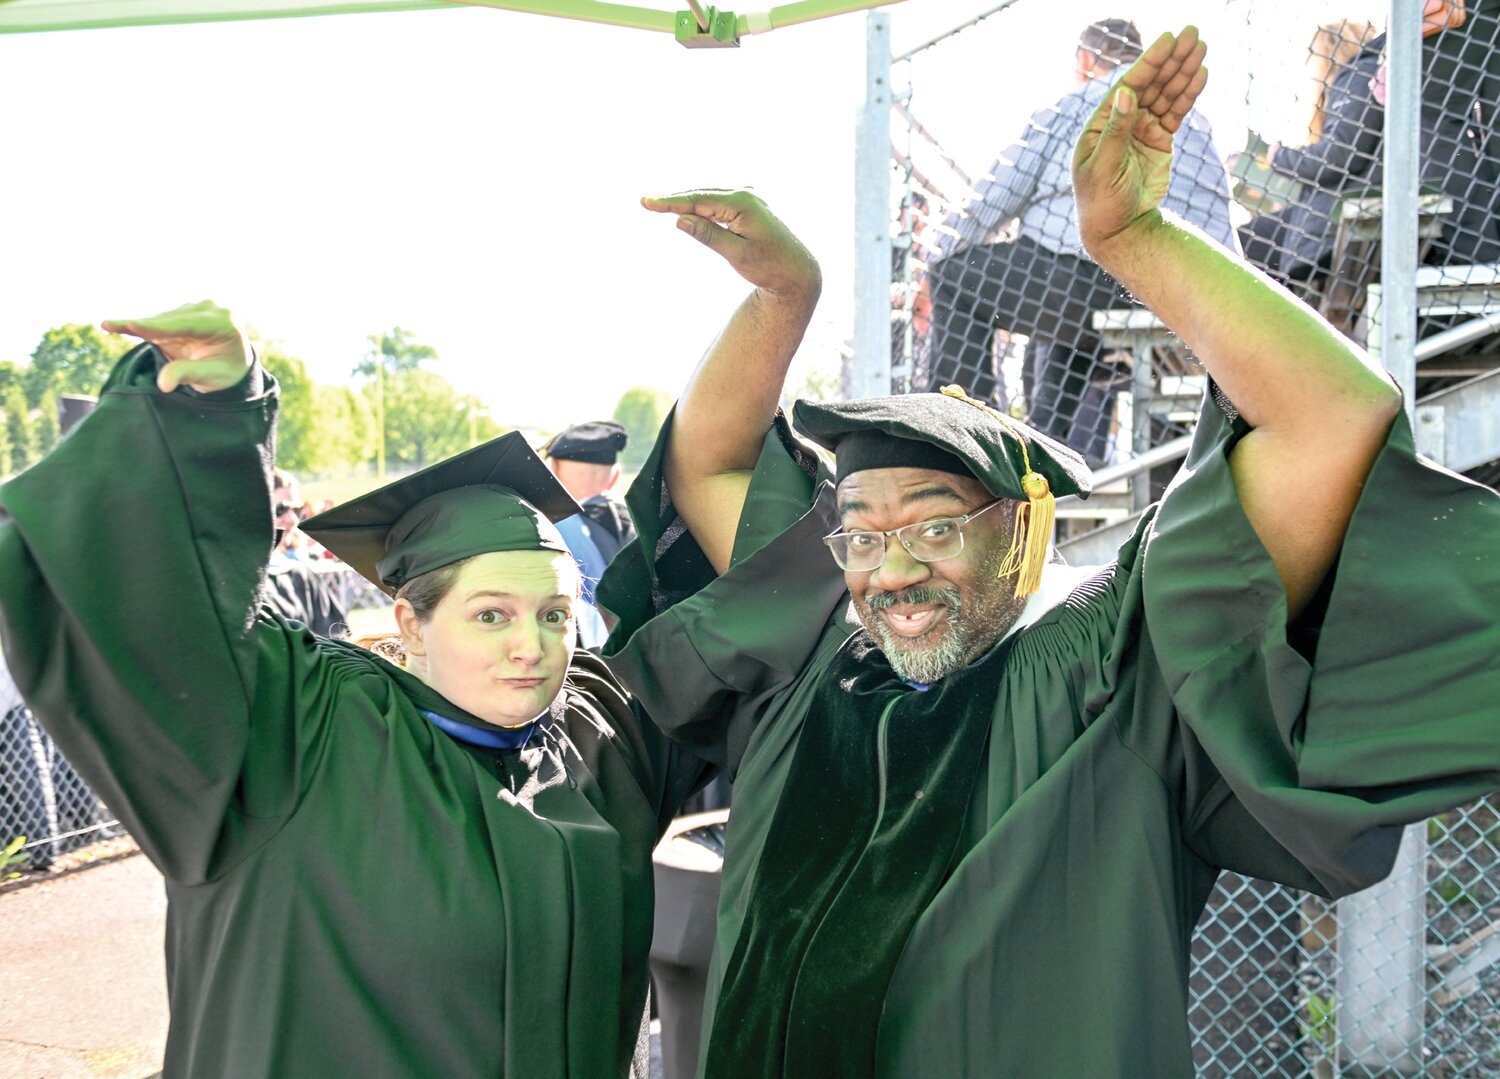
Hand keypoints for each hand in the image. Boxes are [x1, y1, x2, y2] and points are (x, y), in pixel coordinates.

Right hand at [101, 301, 251, 393]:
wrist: (235, 361)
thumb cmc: (226, 371)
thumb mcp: (212, 377)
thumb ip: (188, 375)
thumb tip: (164, 384)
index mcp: (224, 323)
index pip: (186, 326)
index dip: (157, 327)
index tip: (132, 324)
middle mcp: (210, 309)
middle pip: (169, 321)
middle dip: (141, 325)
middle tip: (106, 324)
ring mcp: (196, 307)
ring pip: (161, 321)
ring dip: (141, 328)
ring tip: (110, 326)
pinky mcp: (182, 311)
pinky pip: (158, 321)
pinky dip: (141, 327)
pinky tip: (114, 324)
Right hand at [641, 188, 821, 300]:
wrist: (797, 272)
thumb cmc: (769, 266)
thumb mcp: (737, 254)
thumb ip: (709, 236)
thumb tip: (680, 220)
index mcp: (743, 203)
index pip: (698, 200)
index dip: (670, 202)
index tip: (646, 201)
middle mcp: (746, 194)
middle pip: (701, 194)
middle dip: (674, 199)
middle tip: (645, 202)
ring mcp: (749, 198)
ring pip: (708, 197)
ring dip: (685, 201)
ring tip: (658, 204)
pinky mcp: (748, 206)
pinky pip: (717, 202)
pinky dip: (699, 205)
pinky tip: (685, 208)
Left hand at [1073, 27, 1208, 254]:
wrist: (1119, 230)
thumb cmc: (1101, 202)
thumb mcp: (1104, 168)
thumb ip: (1115, 131)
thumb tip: (1124, 93)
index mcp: (1100, 124)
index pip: (1128, 86)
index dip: (1149, 63)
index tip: (1168, 40)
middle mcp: (1121, 122)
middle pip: (1150, 84)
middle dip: (1171, 60)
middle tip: (1193, 34)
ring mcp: (1141, 130)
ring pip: (1166, 95)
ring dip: (1183, 72)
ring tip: (1201, 48)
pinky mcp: (1159, 141)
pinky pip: (1176, 112)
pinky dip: (1188, 95)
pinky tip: (1200, 75)